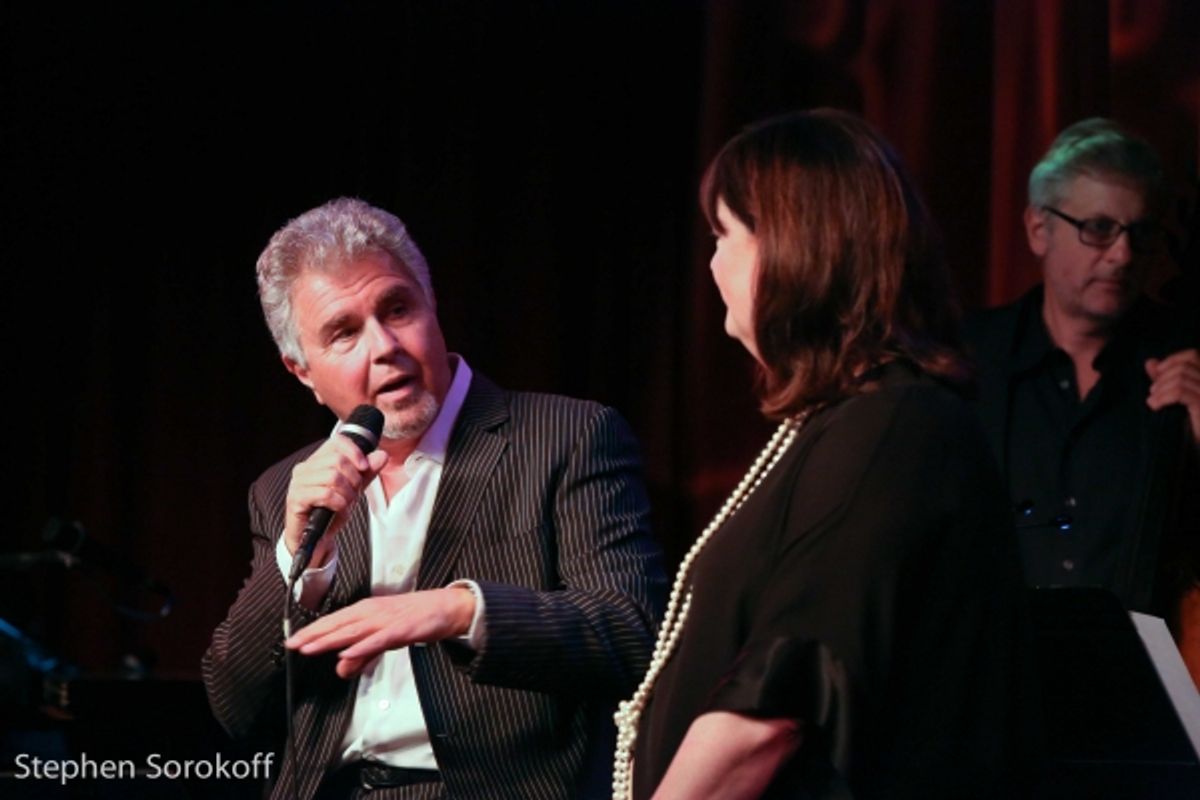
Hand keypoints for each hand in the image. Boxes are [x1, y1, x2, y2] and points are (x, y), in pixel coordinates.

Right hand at [284, 437, 389, 565]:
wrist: (316, 538)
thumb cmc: (331, 511)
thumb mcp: (354, 489)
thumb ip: (367, 472)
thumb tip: (381, 455)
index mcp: (317, 460)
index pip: (337, 442)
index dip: (355, 451)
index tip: (365, 467)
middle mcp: (305, 468)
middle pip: (338, 460)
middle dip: (353, 479)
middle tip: (354, 494)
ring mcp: (298, 483)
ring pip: (332, 476)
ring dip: (347, 493)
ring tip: (346, 503)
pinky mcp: (296, 499)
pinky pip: (325, 494)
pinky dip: (339, 503)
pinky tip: (338, 509)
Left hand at [284, 587, 476, 677]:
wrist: (447, 607)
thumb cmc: (416, 618)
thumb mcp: (384, 638)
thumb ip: (363, 655)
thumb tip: (341, 668)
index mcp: (368, 611)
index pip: (335, 621)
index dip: (314, 631)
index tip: (294, 640)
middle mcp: (374, 612)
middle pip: (339, 624)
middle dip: (315, 635)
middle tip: (294, 644)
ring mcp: (387, 619)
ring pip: (353, 630)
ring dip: (330, 639)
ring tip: (311, 647)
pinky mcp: (401, 629)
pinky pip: (379, 639)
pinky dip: (362, 646)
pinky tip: (348, 652)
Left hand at [1146, 348, 1199, 448]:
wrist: (1199, 448)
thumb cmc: (1191, 422)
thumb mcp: (1177, 396)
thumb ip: (1165, 378)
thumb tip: (1150, 362)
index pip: (1192, 355)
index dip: (1171, 360)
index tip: (1158, 373)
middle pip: (1183, 366)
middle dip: (1162, 377)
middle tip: (1153, 391)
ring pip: (1180, 378)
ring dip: (1160, 388)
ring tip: (1153, 400)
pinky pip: (1179, 393)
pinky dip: (1163, 397)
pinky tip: (1155, 406)